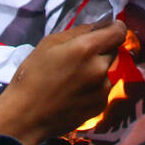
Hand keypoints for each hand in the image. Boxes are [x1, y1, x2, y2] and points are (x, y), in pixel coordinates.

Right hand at [0, 21, 126, 144]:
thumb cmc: (32, 76)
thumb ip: (77, 32)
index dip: (114, 28)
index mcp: (87, 49)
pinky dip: (92, 88)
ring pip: (106, 71)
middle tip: (78, 57)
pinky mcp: (100, 105)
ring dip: (95, 70)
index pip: (118, 32)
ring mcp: (102, 89)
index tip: (106, 30)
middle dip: (100, 50)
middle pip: (112, 50)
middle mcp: (100, 68)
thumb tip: (97, 27)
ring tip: (71, 79)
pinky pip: (101, 89)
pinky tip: (73, 94)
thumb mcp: (49, 43)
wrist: (26, 116)